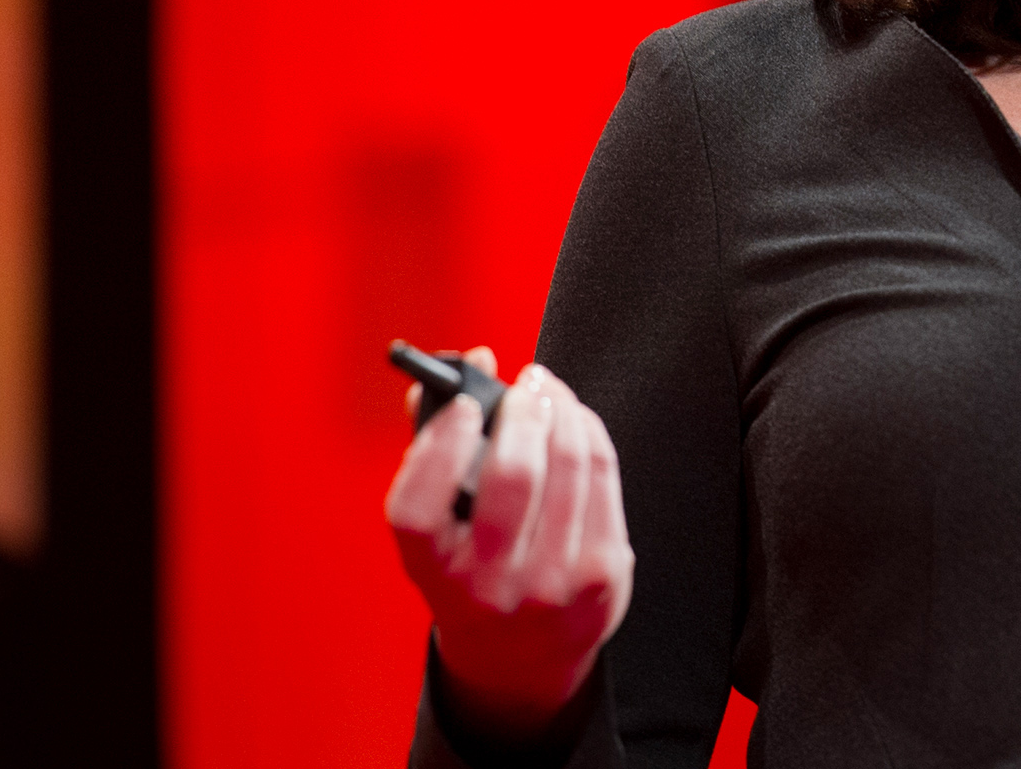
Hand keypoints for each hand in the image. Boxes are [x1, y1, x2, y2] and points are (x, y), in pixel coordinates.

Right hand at [386, 348, 635, 740]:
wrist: (520, 655)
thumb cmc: (472, 570)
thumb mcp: (438, 529)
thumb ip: (435, 447)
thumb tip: (468, 366)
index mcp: (432, 571)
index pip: (417, 508)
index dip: (439, 446)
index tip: (464, 406)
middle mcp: (488, 586)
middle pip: (512, 478)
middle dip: (524, 413)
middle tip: (526, 384)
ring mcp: (551, 585)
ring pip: (569, 467)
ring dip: (563, 412)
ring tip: (551, 394)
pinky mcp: (602, 575)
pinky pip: (603, 480)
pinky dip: (591, 436)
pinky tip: (578, 422)